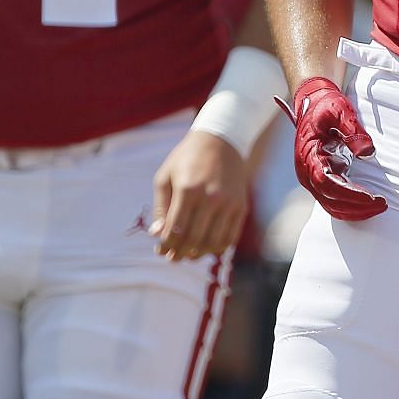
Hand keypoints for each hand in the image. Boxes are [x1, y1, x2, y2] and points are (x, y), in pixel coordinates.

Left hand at [151, 132, 250, 260]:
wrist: (221, 140)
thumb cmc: (187, 158)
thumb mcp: (165, 177)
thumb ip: (161, 207)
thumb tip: (158, 235)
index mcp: (188, 190)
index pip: (175, 230)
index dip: (166, 246)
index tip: (160, 251)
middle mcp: (210, 198)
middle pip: (193, 240)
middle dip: (179, 253)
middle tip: (172, 258)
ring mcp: (228, 203)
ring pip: (212, 243)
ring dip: (198, 254)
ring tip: (188, 255)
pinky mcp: (240, 206)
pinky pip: (230, 237)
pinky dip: (217, 248)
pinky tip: (207, 247)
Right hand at [280, 78, 385, 221]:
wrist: (314, 101)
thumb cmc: (327, 105)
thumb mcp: (340, 111)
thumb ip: (353, 130)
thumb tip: (368, 153)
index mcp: (308, 155)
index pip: (326, 182)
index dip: (349, 193)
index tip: (371, 197)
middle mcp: (306, 171)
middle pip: (329, 199)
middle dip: (356, 206)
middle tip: (382, 204)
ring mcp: (311, 177)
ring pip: (330, 204)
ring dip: (354, 210)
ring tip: (379, 207)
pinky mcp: (319, 178)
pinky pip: (332, 200)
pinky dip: (349, 207)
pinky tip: (368, 206)